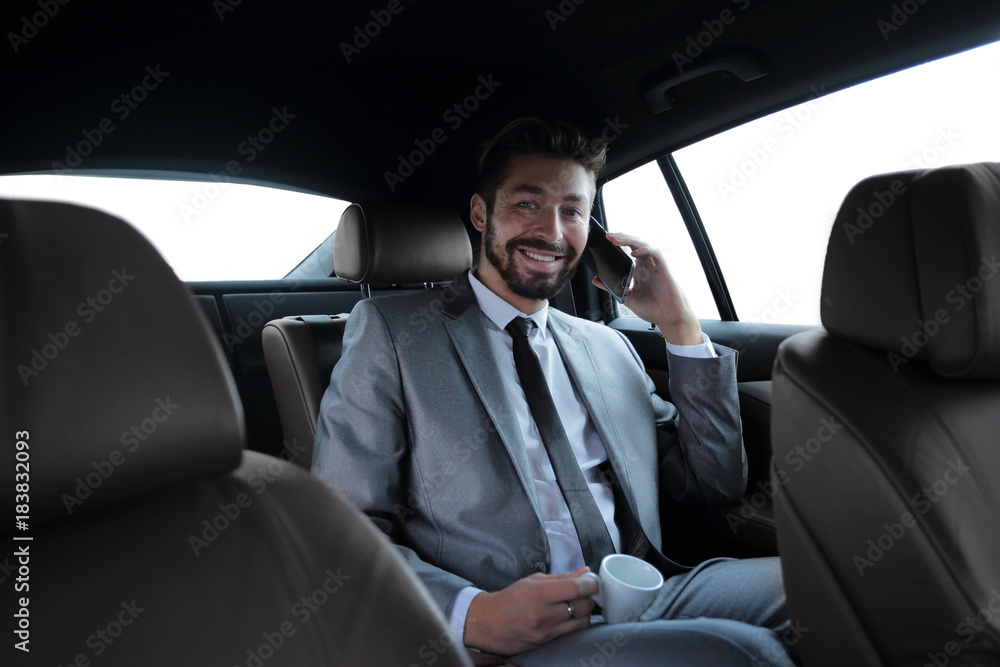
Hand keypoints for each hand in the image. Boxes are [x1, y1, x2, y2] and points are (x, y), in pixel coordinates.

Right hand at [463, 568, 597, 655]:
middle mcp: (541, 614)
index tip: (593, 580)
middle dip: (589, 596)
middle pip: (582, 605)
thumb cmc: (510, 599)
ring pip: (582, 621)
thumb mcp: (532, 581)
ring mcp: (545, 631)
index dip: (590, 584)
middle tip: (585, 590)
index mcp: (537, 593)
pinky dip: (577, 622)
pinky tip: (572, 615)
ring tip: (578, 603)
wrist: (488, 625)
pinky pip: (573, 632)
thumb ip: (561, 578)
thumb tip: (585, 573)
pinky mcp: (546, 642)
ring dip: (585, 610)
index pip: (575, 589)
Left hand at [593, 232, 702, 345]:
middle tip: (608, 236)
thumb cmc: (653, 308)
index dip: (618, 243)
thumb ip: (612, 288)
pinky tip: (634, 253)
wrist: (669, 318)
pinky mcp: (663, 268)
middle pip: (634, 244)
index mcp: (638, 270)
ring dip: (629, 240)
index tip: (605, 240)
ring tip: (616, 240)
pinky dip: (644, 250)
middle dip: (621, 237)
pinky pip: (654, 253)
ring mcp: (655, 265)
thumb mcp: (627, 297)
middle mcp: (647, 264)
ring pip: (643, 245)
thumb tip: (595, 280)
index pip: (627, 250)